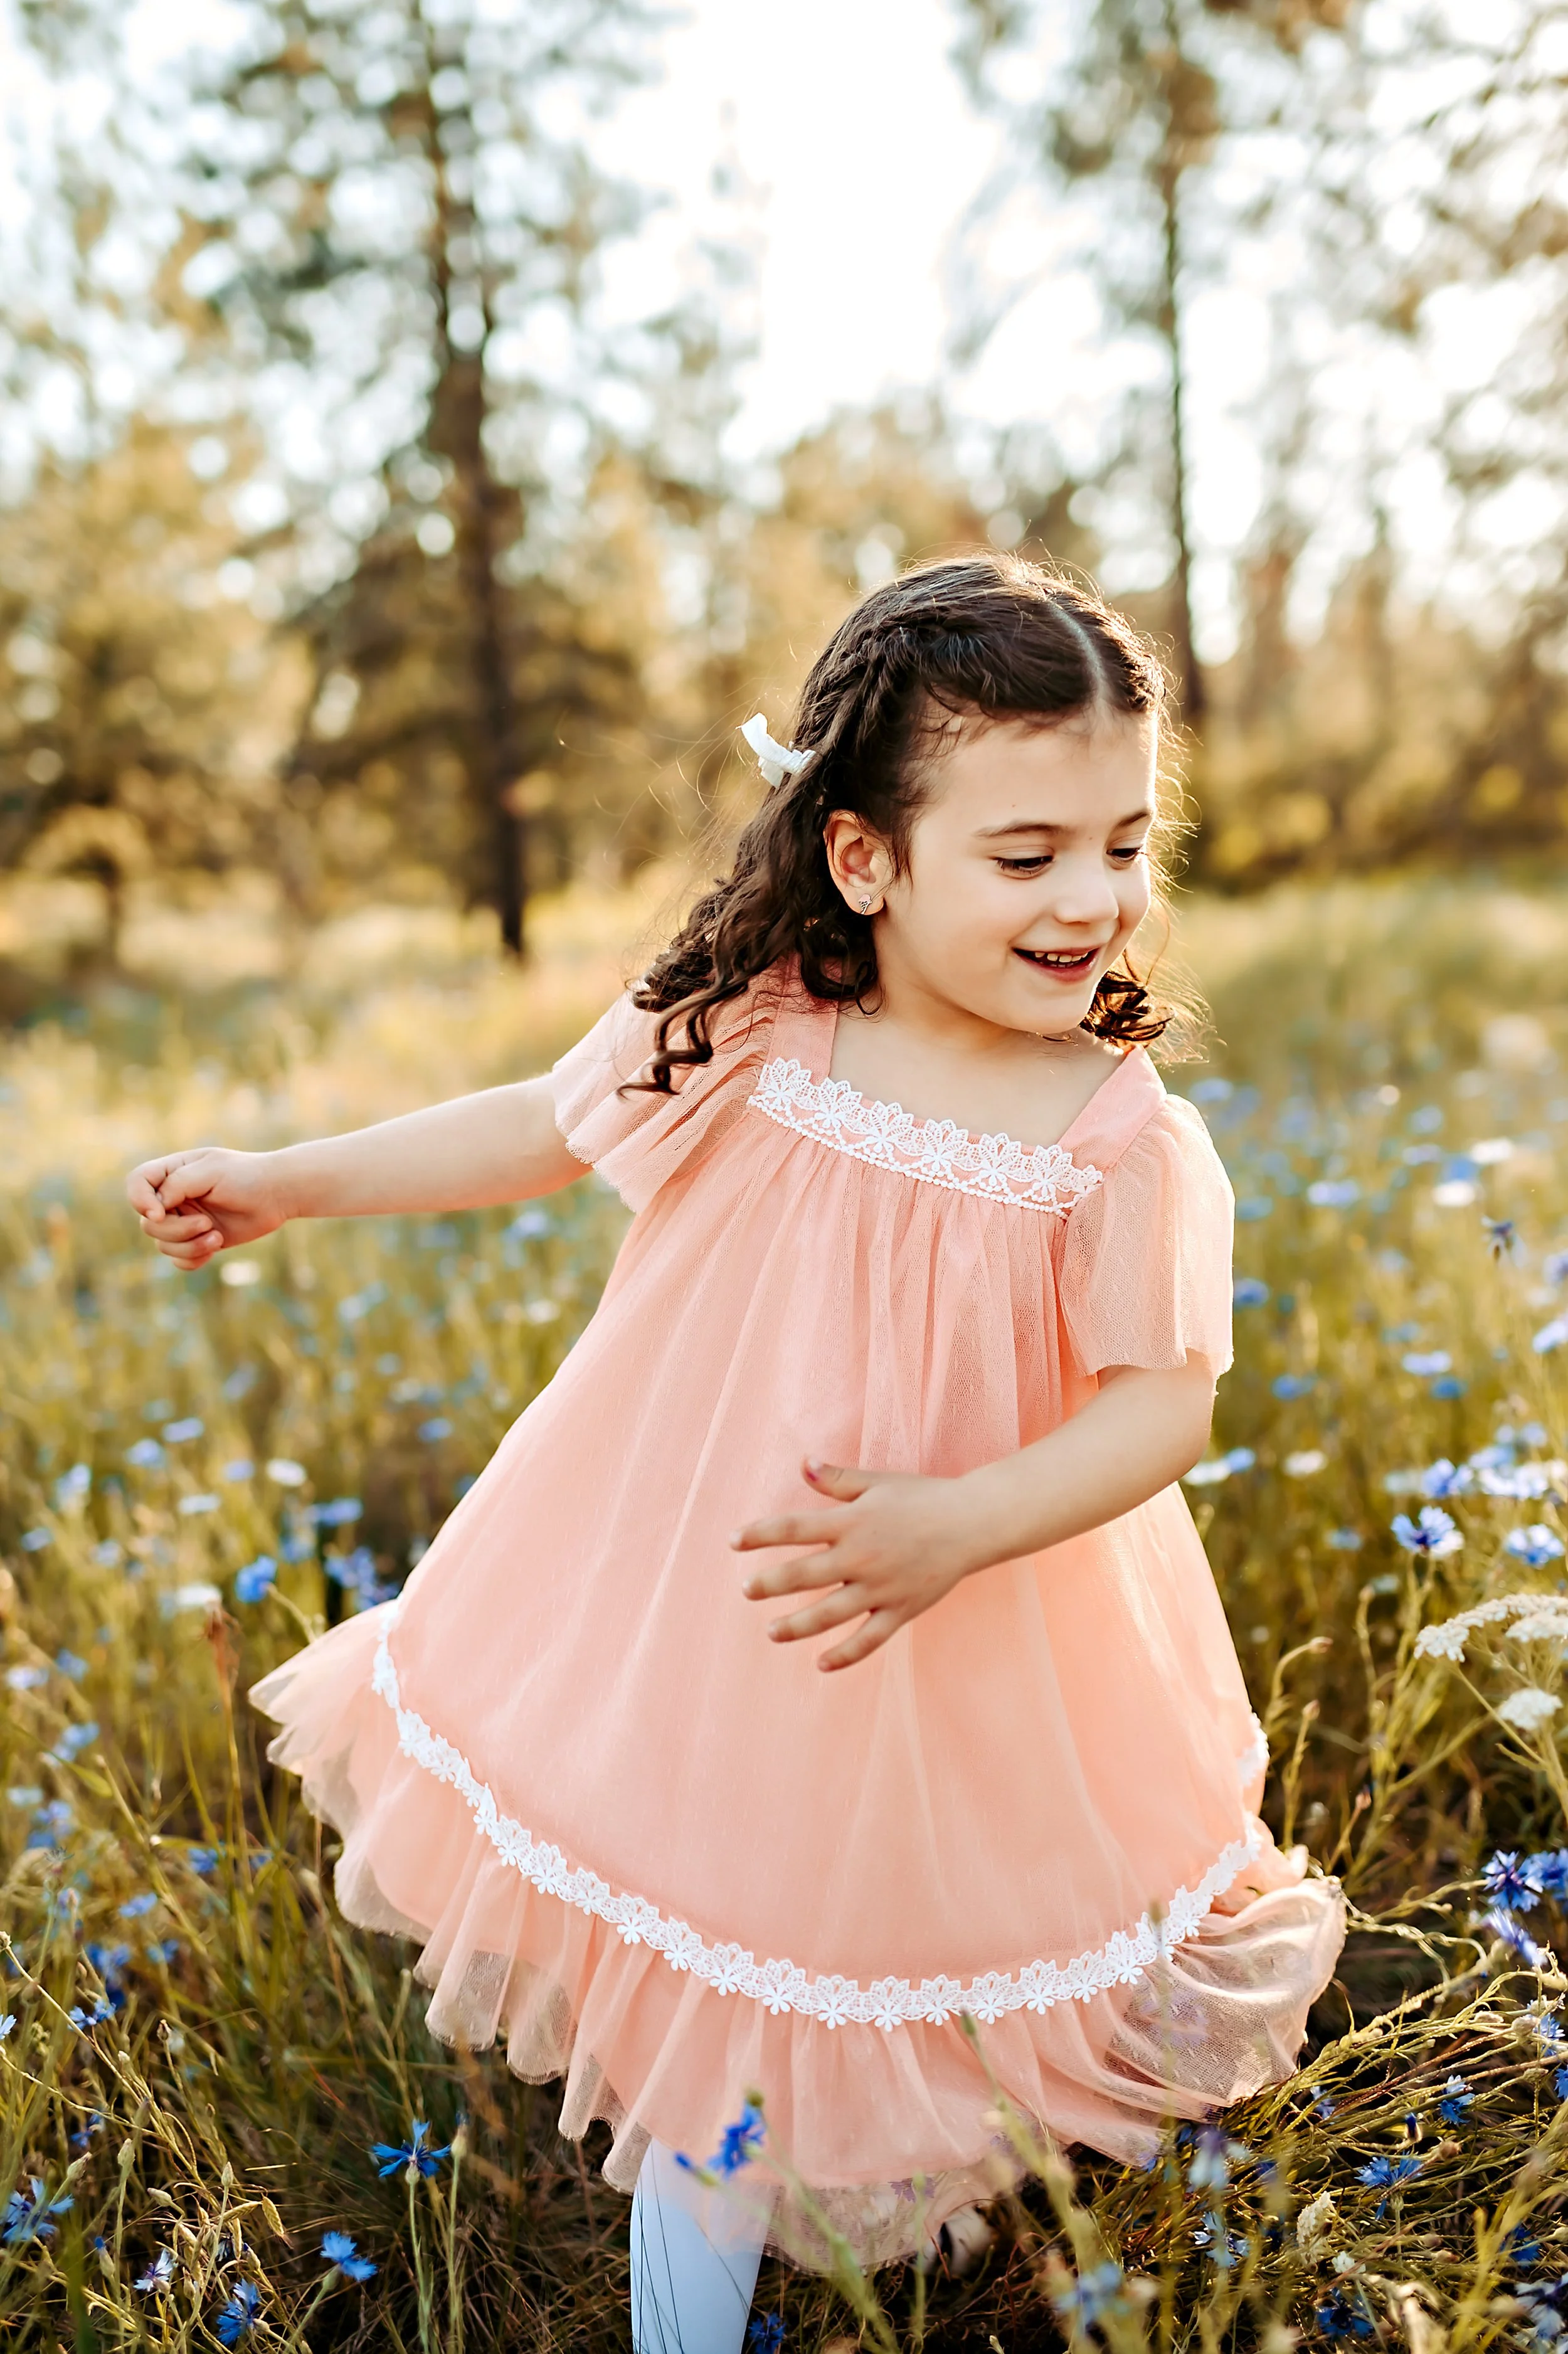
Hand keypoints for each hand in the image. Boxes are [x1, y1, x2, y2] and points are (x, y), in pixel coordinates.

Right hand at [125, 1146, 289, 1270]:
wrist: (276, 1195)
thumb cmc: (246, 1176)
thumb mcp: (211, 1171)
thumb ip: (178, 1184)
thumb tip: (155, 1210)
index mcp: (172, 1172)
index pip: (136, 1183)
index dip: (139, 1201)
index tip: (160, 1214)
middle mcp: (173, 1197)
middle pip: (149, 1224)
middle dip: (176, 1230)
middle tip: (206, 1223)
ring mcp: (184, 1220)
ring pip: (163, 1245)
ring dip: (189, 1246)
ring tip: (216, 1236)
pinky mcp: (197, 1241)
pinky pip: (179, 1260)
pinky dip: (193, 1258)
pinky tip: (215, 1247)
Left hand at [730, 1457, 980, 1671]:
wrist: (973, 1522)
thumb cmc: (922, 1497)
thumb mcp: (877, 1482)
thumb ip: (837, 1479)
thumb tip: (803, 1464)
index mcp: (851, 1522)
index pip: (793, 1528)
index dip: (759, 1535)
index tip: (733, 1542)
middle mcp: (861, 1557)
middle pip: (803, 1575)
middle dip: (769, 1585)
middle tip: (746, 1590)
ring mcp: (881, 1588)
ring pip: (829, 1615)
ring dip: (796, 1626)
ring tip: (771, 1633)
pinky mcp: (901, 1610)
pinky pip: (868, 1640)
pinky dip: (844, 1655)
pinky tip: (821, 1664)